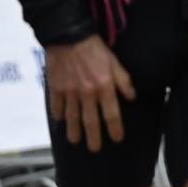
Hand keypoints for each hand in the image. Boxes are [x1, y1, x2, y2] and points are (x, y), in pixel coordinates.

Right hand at [44, 37, 134, 152]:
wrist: (69, 37)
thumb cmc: (96, 49)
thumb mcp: (116, 63)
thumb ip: (123, 81)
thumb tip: (132, 98)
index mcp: (104, 88)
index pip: (112, 114)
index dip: (115, 129)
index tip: (117, 139)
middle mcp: (87, 94)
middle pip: (90, 121)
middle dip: (93, 137)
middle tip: (95, 149)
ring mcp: (69, 93)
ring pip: (72, 118)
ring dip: (74, 131)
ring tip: (75, 141)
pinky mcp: (56, 88)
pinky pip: (57, 106)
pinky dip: (59, 115)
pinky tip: (61, 121)